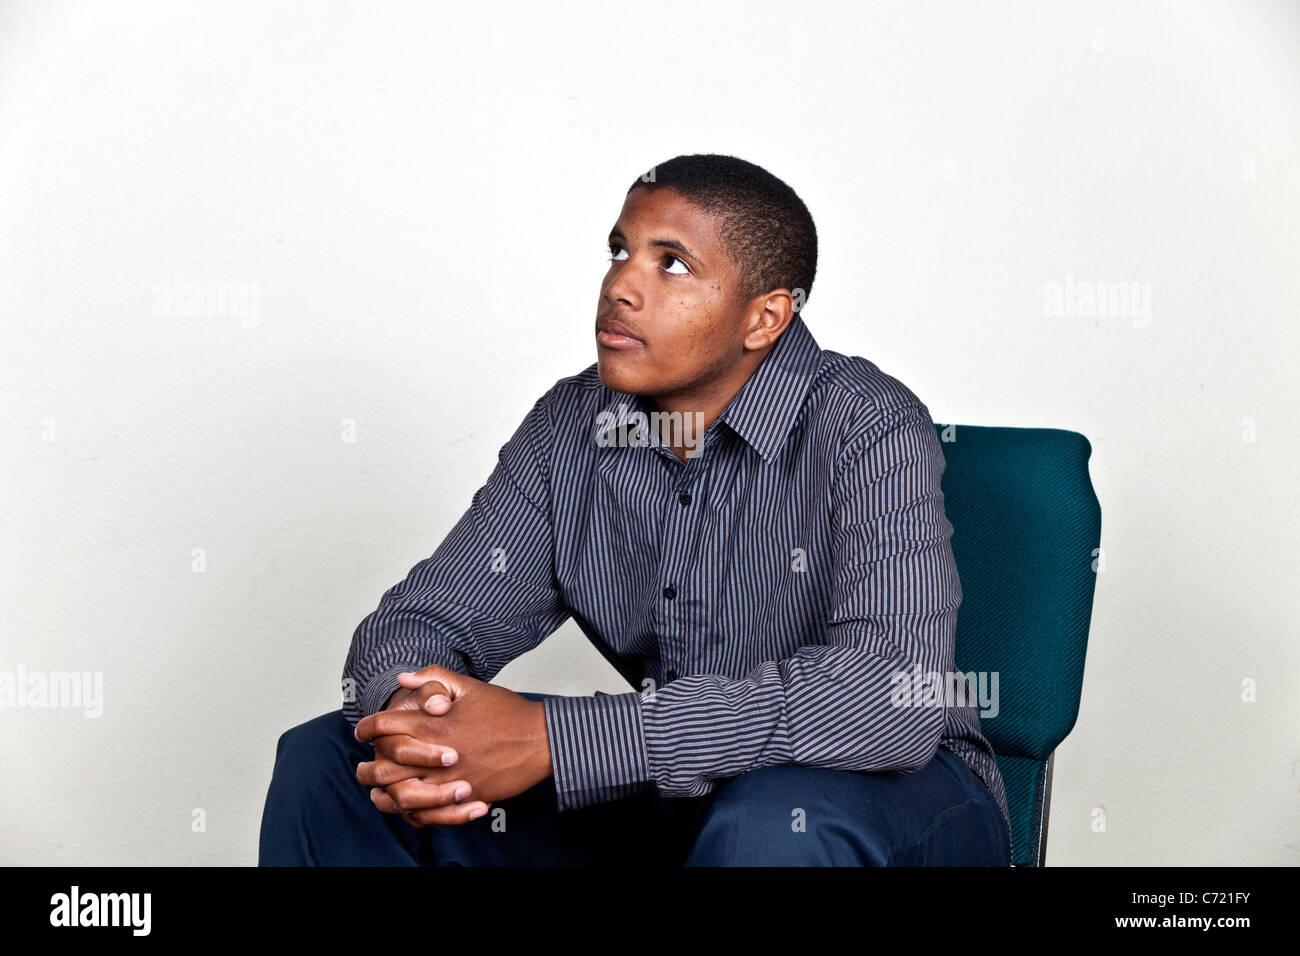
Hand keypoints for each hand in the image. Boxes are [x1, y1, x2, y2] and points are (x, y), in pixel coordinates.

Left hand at [356, 666, 552, 826]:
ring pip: (401, 795)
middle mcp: (438, 753)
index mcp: (436, 723)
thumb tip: (402, 678)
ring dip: (384, 795)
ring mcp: (451, 779)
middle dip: (367, 768)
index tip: (362, 731)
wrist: (541, 739)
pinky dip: (411, 814)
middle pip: (385, 766)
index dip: (367, 728)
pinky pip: (428, 814)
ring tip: (378, 792)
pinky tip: (406, 808)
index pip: (385, 726)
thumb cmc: (506, 711)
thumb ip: (434, 678)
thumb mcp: (470, 686)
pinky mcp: (465, 798)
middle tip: (362, 767)